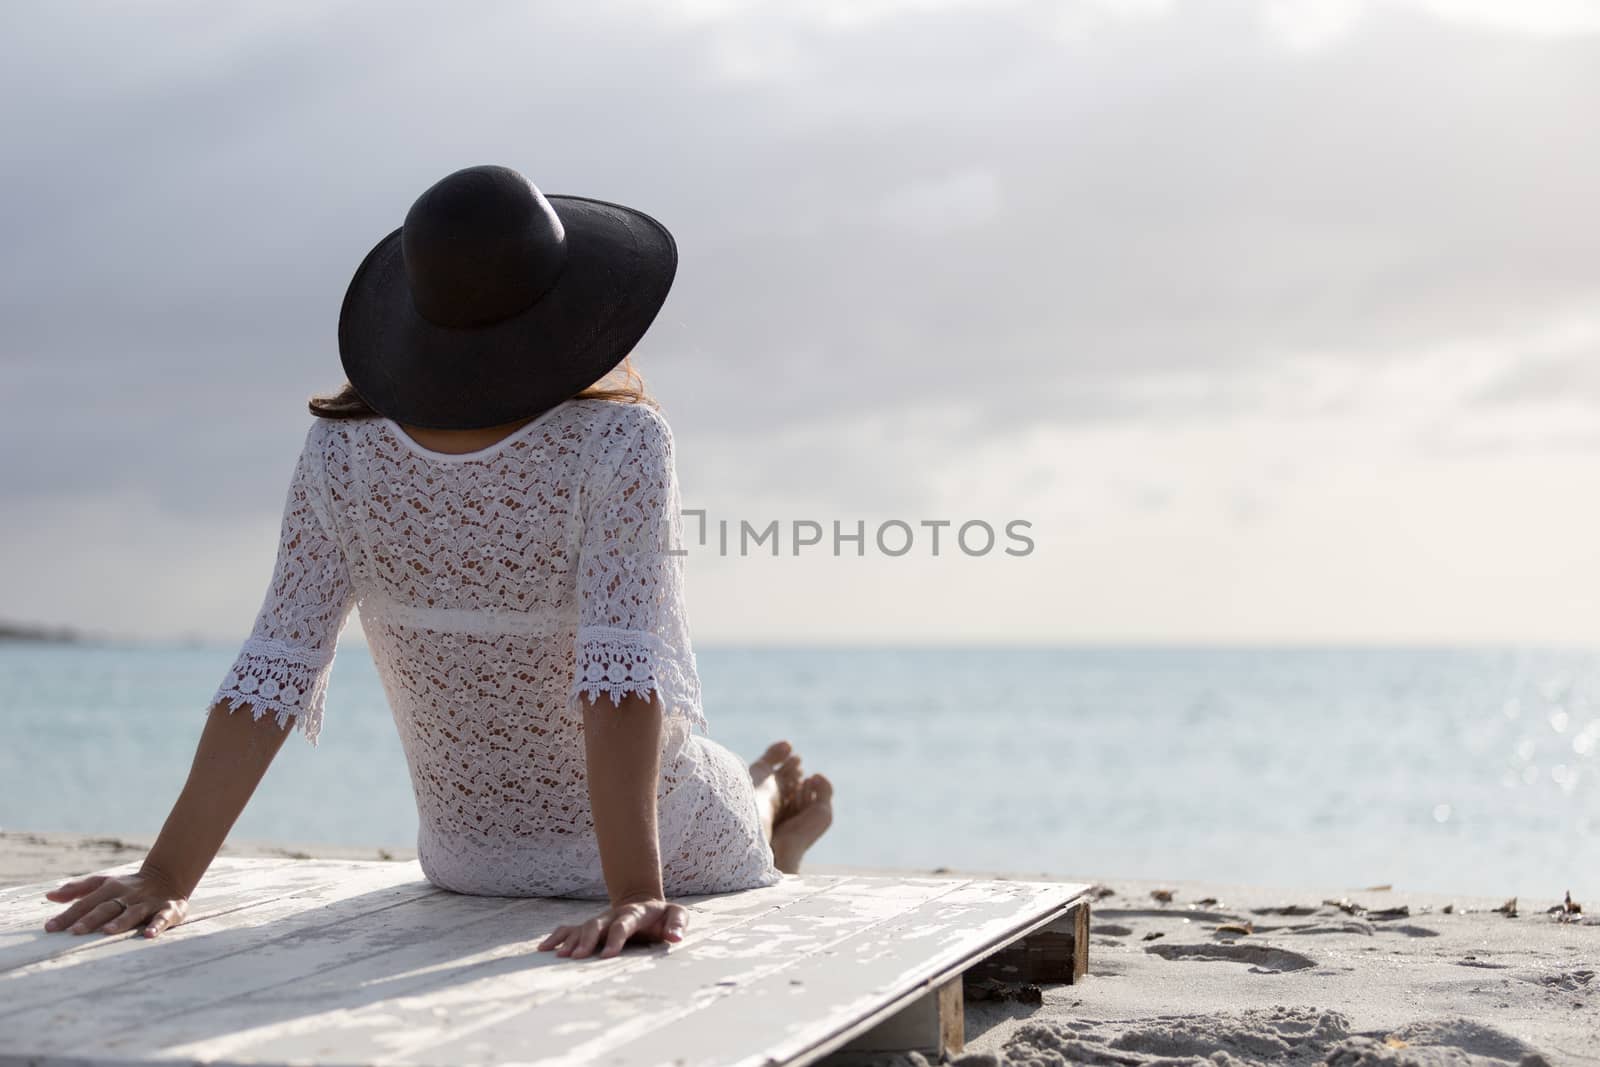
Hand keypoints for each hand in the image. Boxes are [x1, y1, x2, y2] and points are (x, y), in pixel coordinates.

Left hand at [43, 870, 189, 938]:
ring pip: (133, 912)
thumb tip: (49, 896)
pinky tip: (148, 934)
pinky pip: (162, 917)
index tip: (50, 928)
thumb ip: (77, 889)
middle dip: (91, 919)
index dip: (68, 915)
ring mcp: (149, 902)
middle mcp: (129, 895)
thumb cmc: (129, 886)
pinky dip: (157, 925)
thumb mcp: (104, 883)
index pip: (86, 903)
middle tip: (75, 931)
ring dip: (121, 921)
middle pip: (107, 907)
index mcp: (111, 888)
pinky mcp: (169, 909)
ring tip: (108, 931)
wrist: (170, 875)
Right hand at [537, 897, 688, 958]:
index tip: (607, 956)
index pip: (623, 925)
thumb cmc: (663, 916)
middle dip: (586, 941)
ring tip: (559, 956)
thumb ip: (677, 924)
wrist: (645, 904)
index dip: (615, 939)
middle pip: (596, 925)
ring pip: (581, 927)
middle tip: (577, 957)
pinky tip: (544, 949)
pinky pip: (570, 929)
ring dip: (570, 941)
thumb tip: (675, 938)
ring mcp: (600, 920)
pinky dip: (557, 937)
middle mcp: (613, 915)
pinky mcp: (591, 927)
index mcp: (634, 913)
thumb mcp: (677, 915)